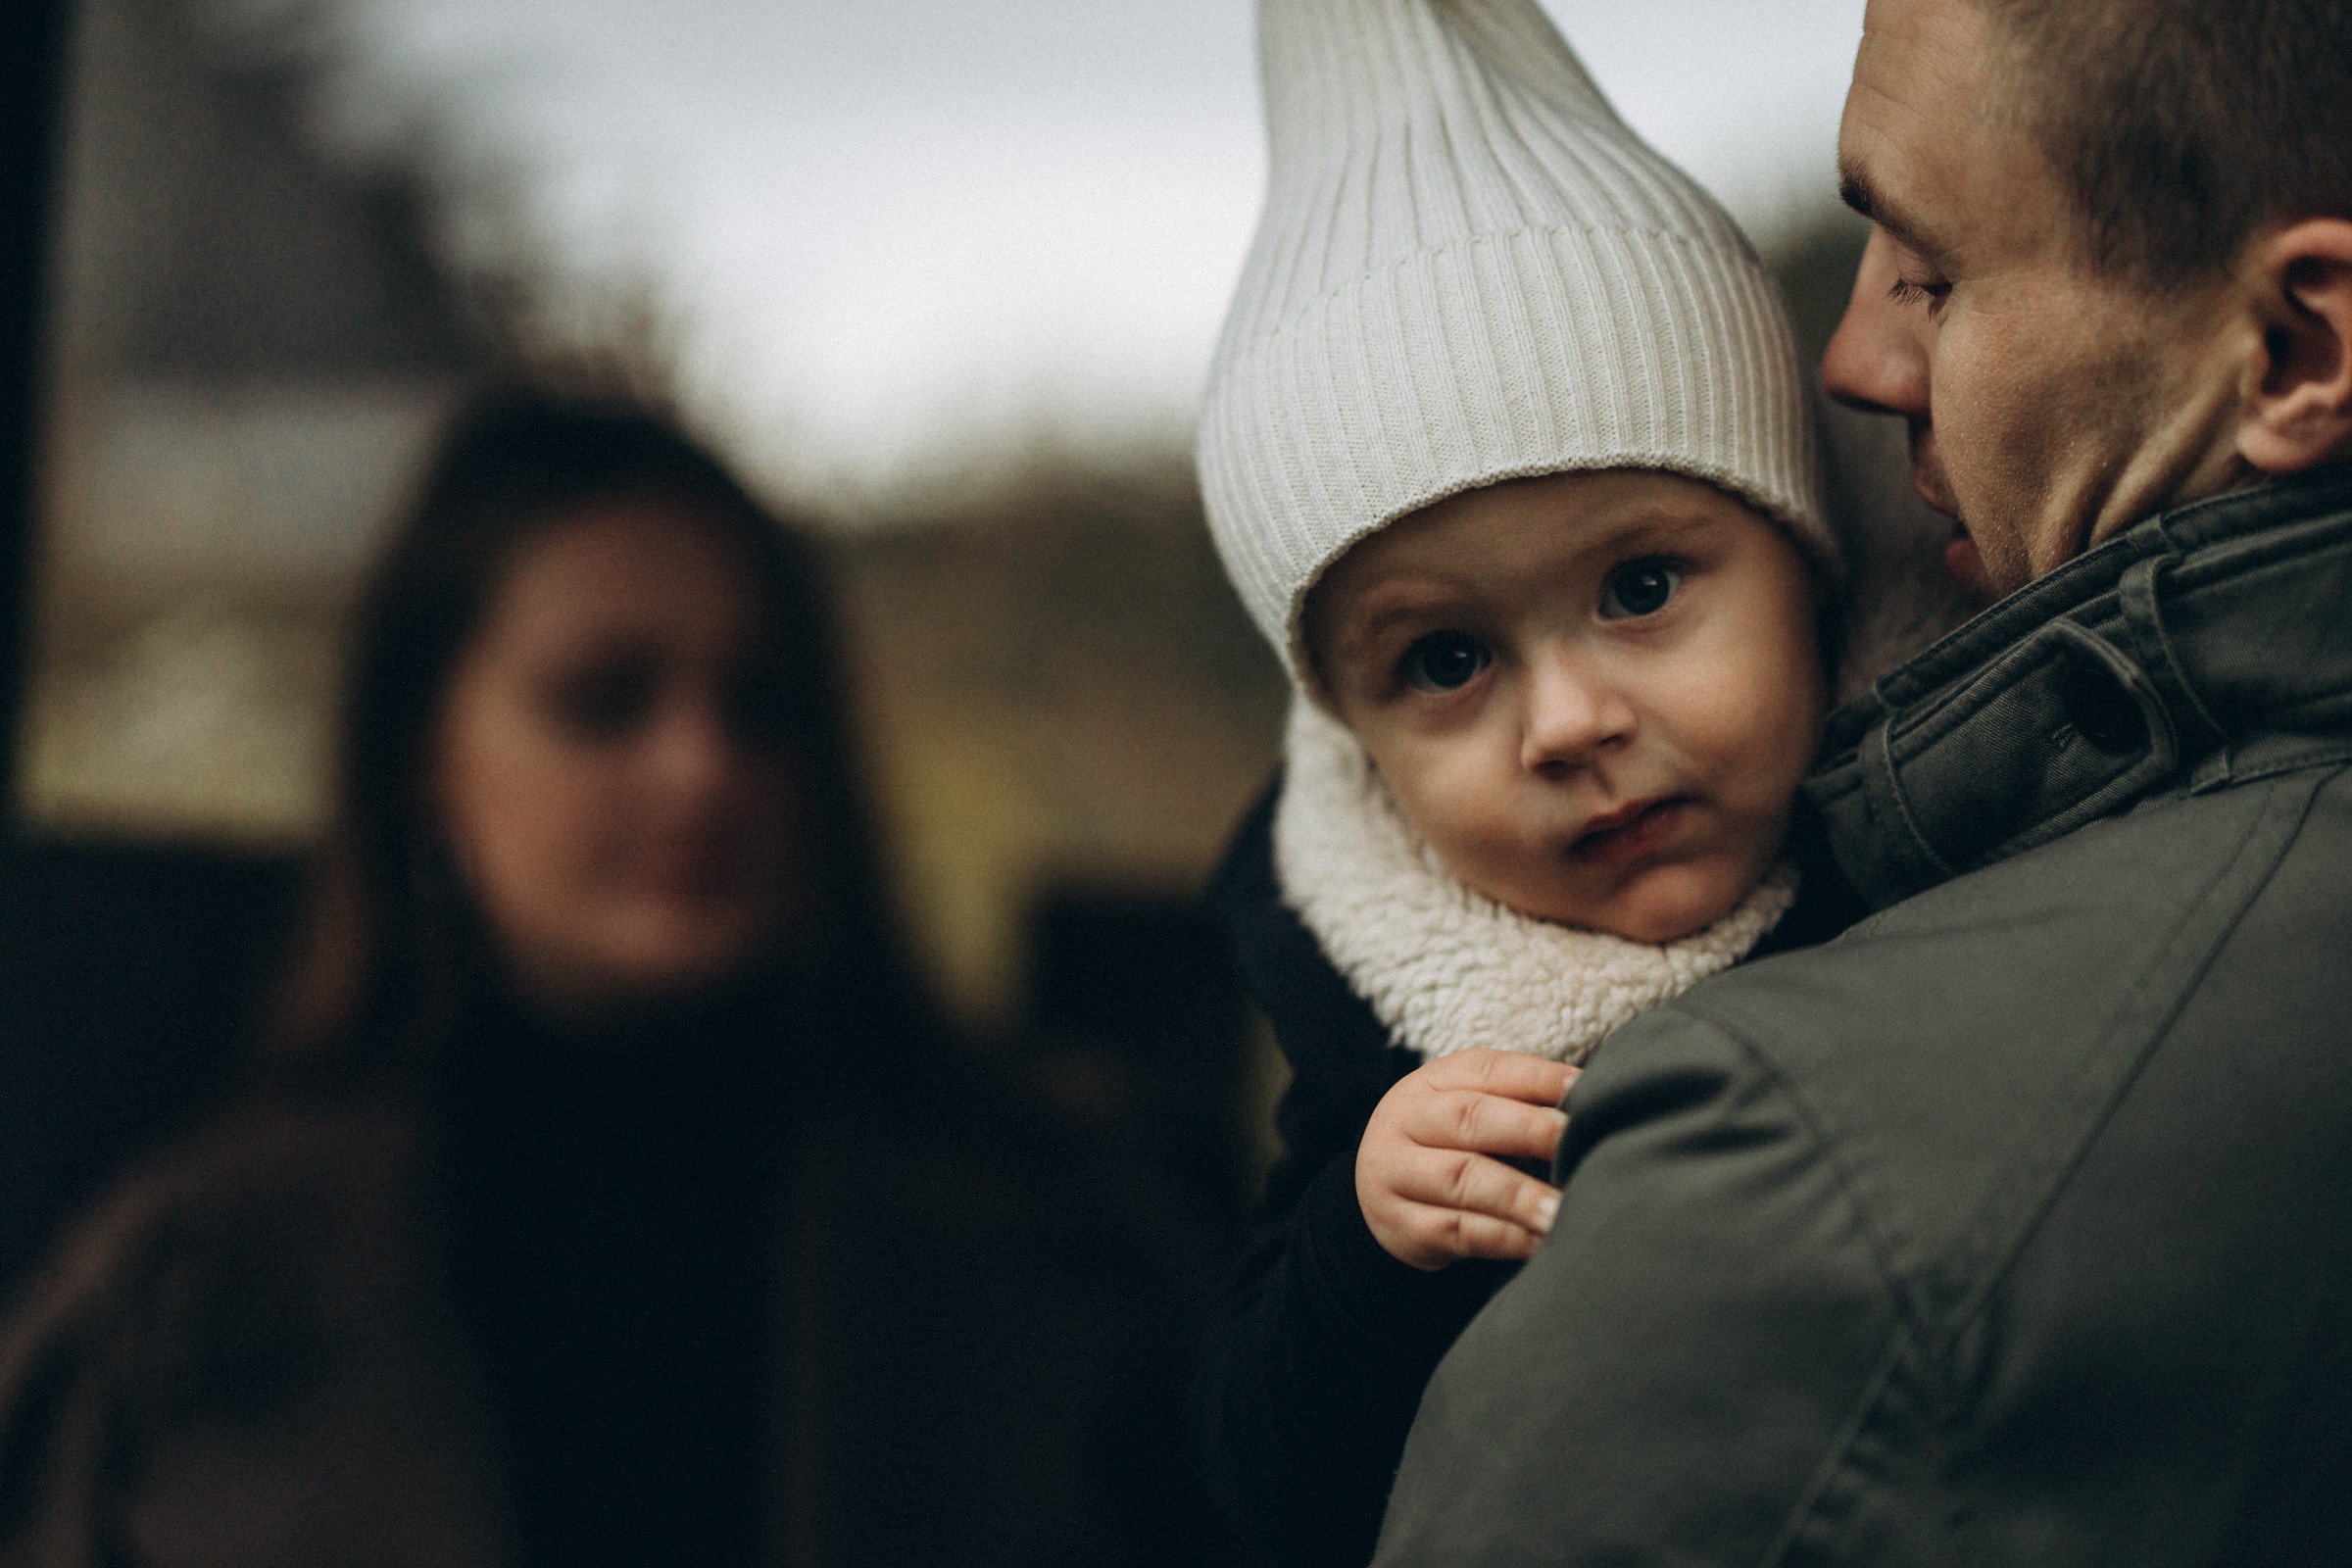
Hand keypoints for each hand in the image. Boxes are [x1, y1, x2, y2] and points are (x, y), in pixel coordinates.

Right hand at [1356, 1048, 1578, 1270]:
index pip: (1487, 1070)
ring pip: (1461, 1179)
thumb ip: (1520, 1104)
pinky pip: (1456, 1231)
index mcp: (1431, 1082)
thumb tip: (1592, 1106)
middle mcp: (1406, 1121)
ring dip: (1518, 1195)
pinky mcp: (1401, 1226)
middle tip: (1577, 1143)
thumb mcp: (1471, 1111)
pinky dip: (1503, 1238)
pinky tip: (1538, 1243)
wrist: (1380, 1193)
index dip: (1538, 1078)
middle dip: (1531, 1131)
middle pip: (1469, 1119)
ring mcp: (1396, 1174)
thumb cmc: (1452, 1146)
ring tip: (1561, 1208)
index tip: (1585, 1090)